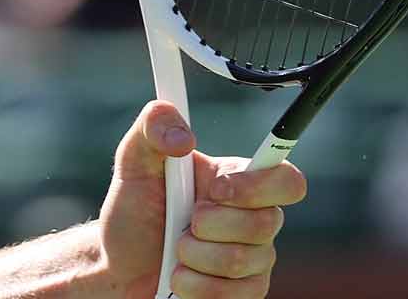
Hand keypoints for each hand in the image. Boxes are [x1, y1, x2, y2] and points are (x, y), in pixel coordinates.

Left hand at [95, 102, 305, 298]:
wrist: (120, 264)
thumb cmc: (134, 210)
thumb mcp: (134, 161)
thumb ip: (154, 126)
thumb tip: (183, 136)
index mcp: (238, 181)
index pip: (287, 180)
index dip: (258, 187)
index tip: (215, 191)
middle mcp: (255, 219)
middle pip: (267, 224)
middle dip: (209, 225)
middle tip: (184, 223)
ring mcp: (254, 258)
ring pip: (243, 261)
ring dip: (195, 256)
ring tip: (176, 249)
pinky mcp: (246, 292)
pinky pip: (234, 295)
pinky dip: (196, 286)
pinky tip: (180, 276)